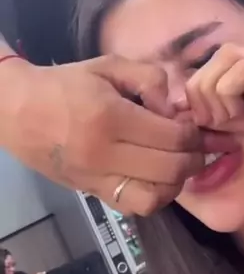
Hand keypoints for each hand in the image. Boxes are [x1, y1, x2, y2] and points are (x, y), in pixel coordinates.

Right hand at [0, 54, 204, 214]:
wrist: (18, 110)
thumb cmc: (66, 84)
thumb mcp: (109, 66)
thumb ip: (150, 78)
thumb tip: (175, 108)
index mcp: (111, 117)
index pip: (173, 137)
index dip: (194, 133)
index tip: (192, 123)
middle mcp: (105, 154)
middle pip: (171, 170)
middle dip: (193, 158)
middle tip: (194, 145)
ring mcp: (96, 179)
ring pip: (155, 198)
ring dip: (175, 183)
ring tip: (176, 163)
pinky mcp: (91, 193)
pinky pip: (133, 207)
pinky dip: (153, 196)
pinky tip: (154, 177)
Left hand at [186, 44, 243, 171]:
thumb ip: (242, 119)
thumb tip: (206, 118)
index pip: (225, 61)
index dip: (206, 88)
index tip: (206, 121)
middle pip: (221, 53)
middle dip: (202, 88)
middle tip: (210, 120)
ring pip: (226, 57)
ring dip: (213, 91)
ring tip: (225, 119)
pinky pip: (240, 72)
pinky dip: (226, 94)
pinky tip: (237, 116)